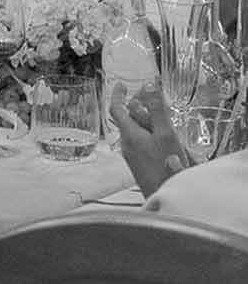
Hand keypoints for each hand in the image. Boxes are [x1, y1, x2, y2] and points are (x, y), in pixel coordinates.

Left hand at [108, 81, 186, 196]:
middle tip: (151, 98)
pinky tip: (166, 139)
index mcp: (129, 135)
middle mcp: (127, 145)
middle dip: (139, 107)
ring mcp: (133, 156)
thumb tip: (149, 84)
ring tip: (162, 118)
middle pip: (127, 119)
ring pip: (136, 131)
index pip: (116, 109)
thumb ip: (157, 109)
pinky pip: (142, 143)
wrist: (166, 199)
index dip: (117, 95)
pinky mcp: (140, 165)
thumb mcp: (165, 133)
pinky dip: (151, 135)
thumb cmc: (166, 168)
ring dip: (147, 121)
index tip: (121, 84)